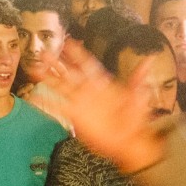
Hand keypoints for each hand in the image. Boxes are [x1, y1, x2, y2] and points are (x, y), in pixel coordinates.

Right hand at [40, 42, 168, 174]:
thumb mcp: (138, 96)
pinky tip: (35, 95)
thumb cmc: (135, 120)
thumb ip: (138, 78)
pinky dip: (47, 102)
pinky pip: (58, 107)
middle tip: (44, 53)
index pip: (87, 64)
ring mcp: (80, 103)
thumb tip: (151, 59)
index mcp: (102, 83)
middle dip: (57, 63)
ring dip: (48, 78)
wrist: (129, 142)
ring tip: (35, 69)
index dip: (77, 53)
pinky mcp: (75, 116)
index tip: (68, 42)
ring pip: (60, 87)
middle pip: (69, 73)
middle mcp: (88, 91)